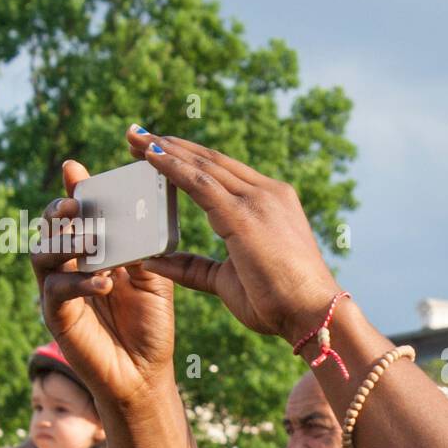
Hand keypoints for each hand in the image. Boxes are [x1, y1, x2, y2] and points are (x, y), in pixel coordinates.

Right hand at [30, 159, 176, 406]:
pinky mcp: (57, 316)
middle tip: (76, 203)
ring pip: (42, 254)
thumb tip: (133, 214)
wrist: (146, 372)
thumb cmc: (150, 324)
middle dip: (60, 211)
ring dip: (65, 243)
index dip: (73, 190)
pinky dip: (78, 282)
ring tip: (89, 240)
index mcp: (95, 252)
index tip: (75, 168)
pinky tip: (102, 280)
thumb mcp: (153, 279)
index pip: (78, 214)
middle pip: (51, 228)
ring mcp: (60, 290)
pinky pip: (56, 290)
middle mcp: (71, 266)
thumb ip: (141, 249)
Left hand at [124, 127, 340, 340]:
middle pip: (210, 160)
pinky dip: (172, 167)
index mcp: (272, 203)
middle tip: (137, 133)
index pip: (223, 172)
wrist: (313, 314)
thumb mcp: (227, 280)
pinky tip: (150, 156)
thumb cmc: (279, 304)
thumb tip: (154, 260)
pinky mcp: (244, 214)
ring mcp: (258, 200)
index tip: (159, 149)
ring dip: (166, 149)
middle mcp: (268, 194)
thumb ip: (193, 267)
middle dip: (171, 145)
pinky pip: (199, 182)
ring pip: (202, 165)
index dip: (189, 158)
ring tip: (135, 137)